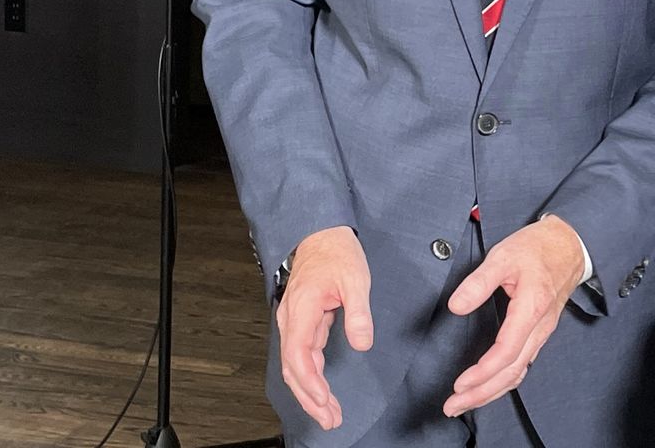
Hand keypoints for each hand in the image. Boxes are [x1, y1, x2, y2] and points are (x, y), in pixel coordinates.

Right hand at [277, 226, 373, 430]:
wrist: (321, 235)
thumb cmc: (336, 253)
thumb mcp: (355, 279)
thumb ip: (358, 312)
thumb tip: (362, 342)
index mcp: (302, 309)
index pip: (299, 354)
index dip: (310, 381)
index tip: (324, 399)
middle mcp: (292, 320)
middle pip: (294, 368)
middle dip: (310, 398)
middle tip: (330, 419)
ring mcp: (295, 323)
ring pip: (297, 366)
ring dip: (310, 392)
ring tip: (329, 414)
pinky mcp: (303, 324)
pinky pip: (304, 357)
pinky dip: (313, 377)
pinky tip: (324, 391)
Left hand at [443, 215, 587, 416]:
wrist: (569, 245)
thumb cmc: (538, 249)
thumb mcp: (504, 256)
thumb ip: (478, 282)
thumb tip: (456, 306)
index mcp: (531, 309)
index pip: (506, 352)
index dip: (482, 372)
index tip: (459, 384)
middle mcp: (540, 328)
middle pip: (511, 372)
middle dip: (481, 394)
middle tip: (452, 406)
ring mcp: (542, 333)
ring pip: (518, 373)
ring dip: (491, 392)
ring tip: (464, 403)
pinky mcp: (539, 333)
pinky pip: (522, 365)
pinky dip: (503, 382)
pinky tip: (488, 387)